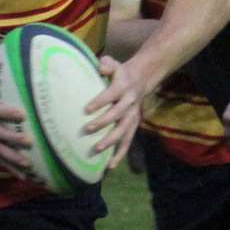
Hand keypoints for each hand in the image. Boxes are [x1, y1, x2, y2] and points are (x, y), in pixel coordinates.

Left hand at [82, 55, 144, 170]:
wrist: (143, 79)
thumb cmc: (121, 73)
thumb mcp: (115, 64)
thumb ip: (107, 64)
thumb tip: (100, 66)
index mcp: (123, 88)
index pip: (111, 95)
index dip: (99, 102)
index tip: (86, 109)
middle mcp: (129, 103)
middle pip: (116, 115)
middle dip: (102, 123)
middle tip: (86, 129)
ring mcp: (132, 116)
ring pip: (123, 131)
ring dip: (110, 141)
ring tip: (96, 149)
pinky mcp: (133, 126)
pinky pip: (128, 142)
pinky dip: (120, 154)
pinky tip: (110, 166)